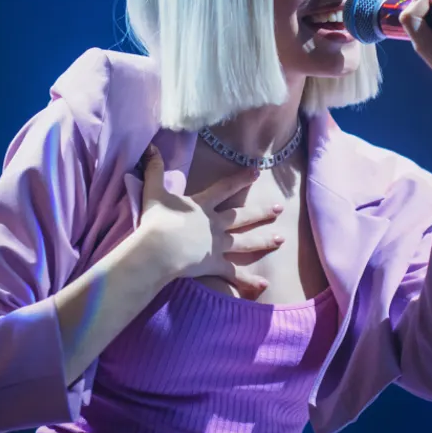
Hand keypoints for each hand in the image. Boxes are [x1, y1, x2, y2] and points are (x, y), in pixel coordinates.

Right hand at [133, 145, 282, 296]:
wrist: (159, 249)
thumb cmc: (157, 221)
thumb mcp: (154, 191)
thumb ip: (154, 169)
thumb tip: (151, 146)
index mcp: (202, 205)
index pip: (225, 188)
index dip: (241, 179)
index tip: (257, 172)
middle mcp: (214, 224)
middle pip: (241, 216)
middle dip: (261, 212)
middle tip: (279, 208)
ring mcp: (217, 245)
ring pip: (244, 242)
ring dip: (263, 240)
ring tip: (280, 239)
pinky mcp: (214, 265)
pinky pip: (234, 274)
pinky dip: (249, 280)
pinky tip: (264, 285)